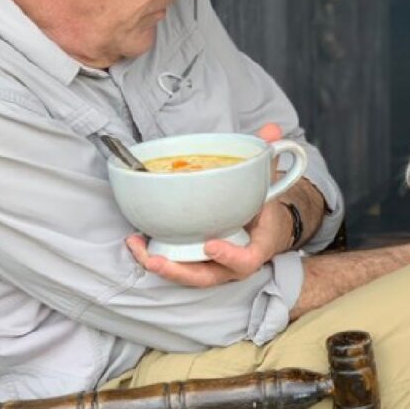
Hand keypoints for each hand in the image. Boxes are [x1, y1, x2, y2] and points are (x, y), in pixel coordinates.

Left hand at [126, 123, 293, 287]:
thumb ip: (269, 158)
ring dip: (161, 265)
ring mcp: (214, 267)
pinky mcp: (197, 263)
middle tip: (158, 260)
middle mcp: (233, 264)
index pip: (246, 259)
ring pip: (186, 276)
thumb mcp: (271, 184)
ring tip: (138, 247)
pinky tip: (138, 241)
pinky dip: (156, 256)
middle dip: (180, 271)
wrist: (265, 231)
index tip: (210, 244)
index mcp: (256, 247)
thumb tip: (272, 131)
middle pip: (207, 277)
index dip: (230, 256)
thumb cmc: (265, 209)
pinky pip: (177, 266)